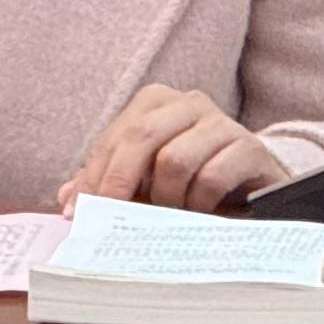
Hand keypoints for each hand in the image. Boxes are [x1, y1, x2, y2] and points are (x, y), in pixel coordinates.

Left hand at [57, 85, 287, 214]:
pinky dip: (200, 203)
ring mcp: (221, 121)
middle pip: (141, 138)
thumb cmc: (193, 178)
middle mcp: (188, 102)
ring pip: (175, 160)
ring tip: (171, 216)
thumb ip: (109, 182)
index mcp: (156, 101)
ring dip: (168, 199)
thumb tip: (67, 197)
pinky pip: (213, 177)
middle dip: (119, 183)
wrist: (256, 184)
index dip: (94, 176)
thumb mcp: (148, 179)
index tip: (77, 213)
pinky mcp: (249, 147)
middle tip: (111, 222)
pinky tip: (201, 213)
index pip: (115, 137)